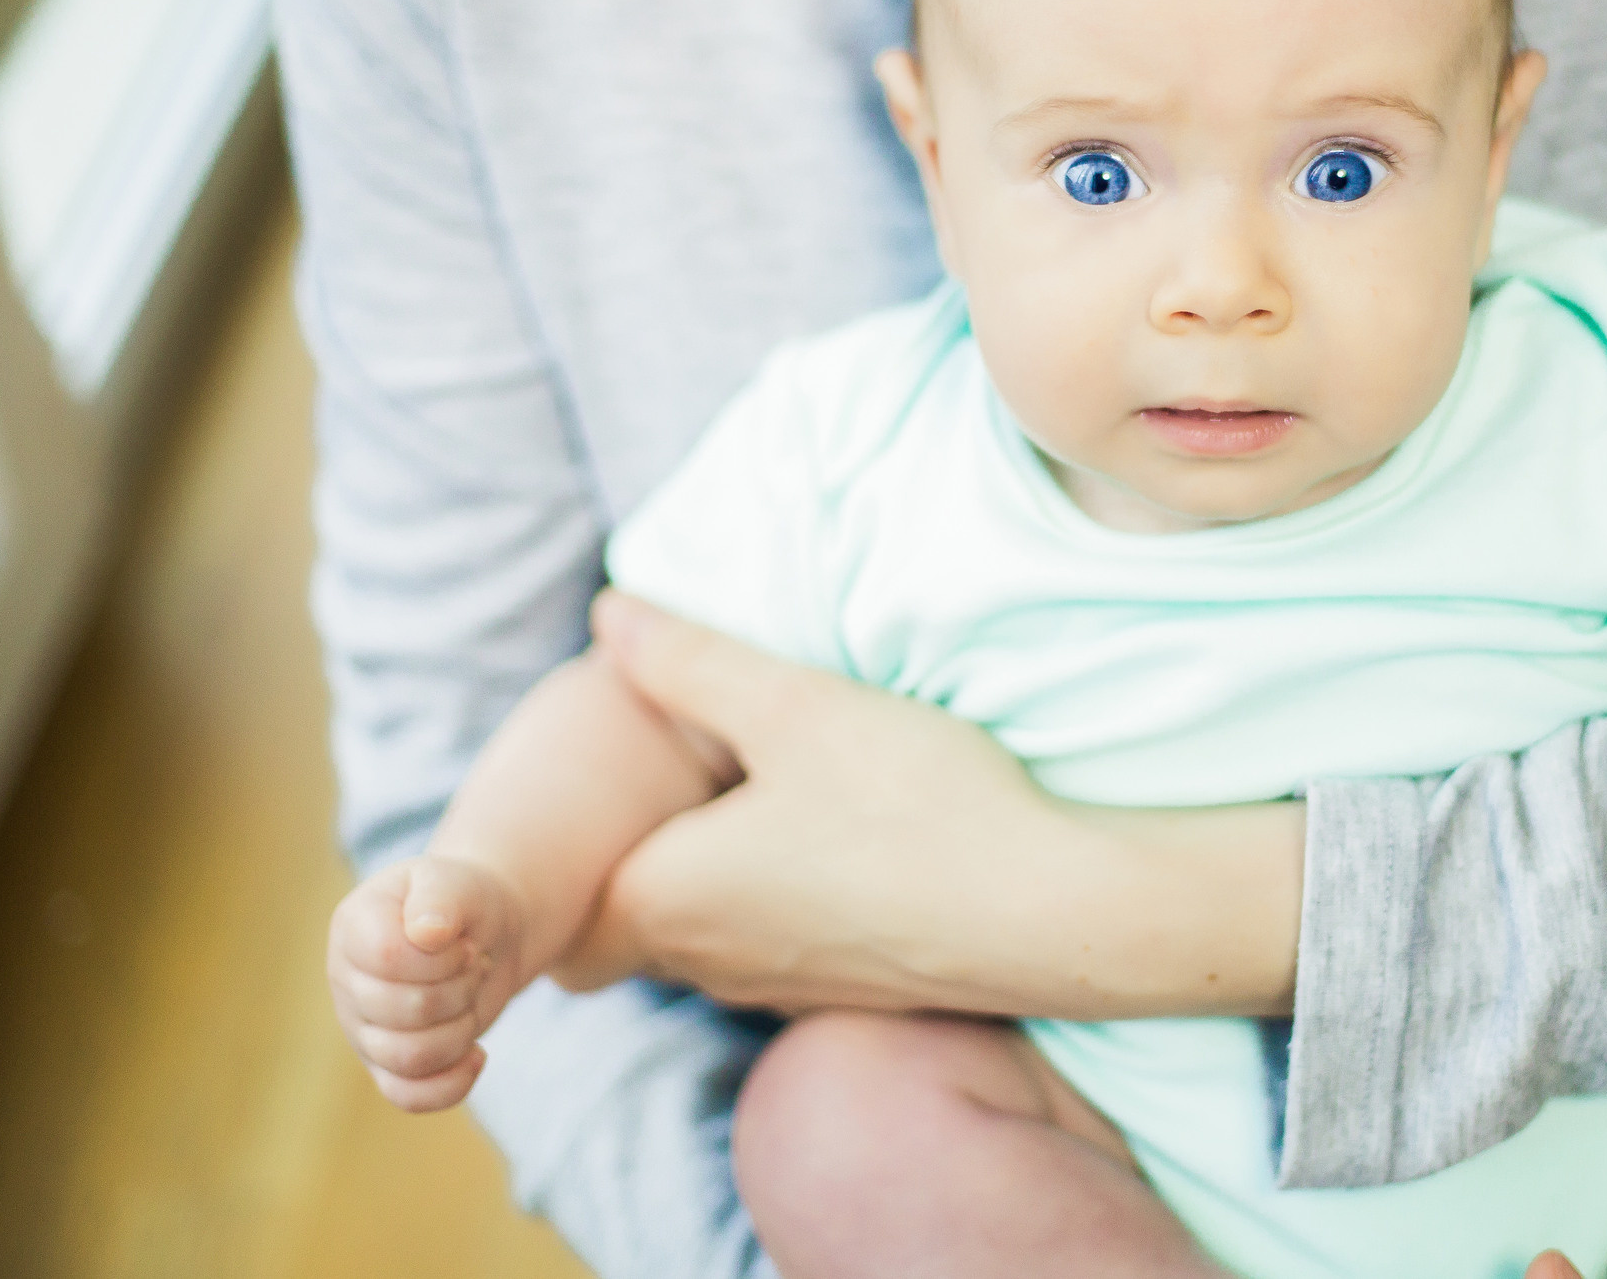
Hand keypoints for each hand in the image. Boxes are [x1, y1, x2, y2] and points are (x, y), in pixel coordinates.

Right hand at [327, 856, 524, 1111]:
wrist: (485, 932)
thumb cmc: (466, 903)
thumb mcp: (460, 882)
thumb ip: (442, 897)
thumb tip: (427, 933)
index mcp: (354, 927)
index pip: (387, 958)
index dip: (441, 958)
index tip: (463, 941)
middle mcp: (347, 981)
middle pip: (404, 1012)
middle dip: (460, 988)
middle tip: (473, 964)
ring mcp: (362, 1029)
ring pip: (410, 1058)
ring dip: (462, 1029)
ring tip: (470, 996)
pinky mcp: (386, 1065)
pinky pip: (408, 1096)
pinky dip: (451, 1084)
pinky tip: (478, 1055)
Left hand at [555, 593, 1299, 1018]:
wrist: (1050, 914)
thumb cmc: (912, 807)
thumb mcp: (793, 706)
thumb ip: (689, 661)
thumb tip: (607, 615)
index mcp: (663, 898)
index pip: (557, 905)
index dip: (565, 851)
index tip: (594, 787)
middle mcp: (704, 962)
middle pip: (625, 919)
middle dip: (634, 855)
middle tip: (666, 771)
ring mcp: (777, 988)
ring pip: (703, 933)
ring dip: (710, 872)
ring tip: (749, 792)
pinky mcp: (843, 992)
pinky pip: (772, 944)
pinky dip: (775, 898)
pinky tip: (831, 839)